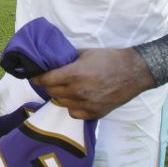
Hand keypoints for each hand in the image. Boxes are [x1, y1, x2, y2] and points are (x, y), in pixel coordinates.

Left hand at [30, 47, 156, 119]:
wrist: (134, 72)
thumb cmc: (109, 59)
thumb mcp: (85, 53)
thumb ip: (67, 60)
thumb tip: (52, 63)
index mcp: (74, 74)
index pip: (46, 80)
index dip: (37, 78)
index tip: (34, 77)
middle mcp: (78, 91)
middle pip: (51, 92)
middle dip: (48, 86)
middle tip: (50, 81)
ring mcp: (87, 104)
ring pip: (61, 104)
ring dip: (60, 96)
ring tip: (65, 89)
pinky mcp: (95, 113)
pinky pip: (74, 113)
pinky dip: (72, 107)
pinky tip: (77, 99)